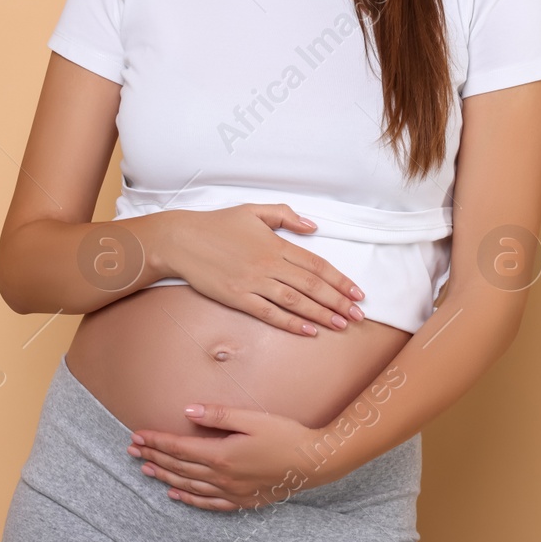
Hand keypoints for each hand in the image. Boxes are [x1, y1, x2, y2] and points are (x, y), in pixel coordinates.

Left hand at [127, 405, 336, 509]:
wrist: (312, 462)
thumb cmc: (284, 434)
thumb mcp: (251, 418)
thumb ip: (218, 415)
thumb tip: (188, 411)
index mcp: (221, 455)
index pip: (179, 448)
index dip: (156, 441)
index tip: (138, 434)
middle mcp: (222, 477)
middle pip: (179, 466)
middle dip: (153, 456)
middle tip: (132, 449)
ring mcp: (231, 491)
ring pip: (189, 485)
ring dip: (165, 476)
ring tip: (146, 469)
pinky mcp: (242, 500)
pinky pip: (208, 503)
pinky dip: (189, 499)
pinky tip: (176, 494)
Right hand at [153, 204, 366, 336]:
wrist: (182, 240)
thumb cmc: (218, 224)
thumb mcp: (254, 210)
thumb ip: (286, 216)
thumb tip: (314, 227)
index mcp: (275, 244)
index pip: (316, 264)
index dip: (340, 280)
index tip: (357, 292)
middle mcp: (268, 264)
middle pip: (311, 285)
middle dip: (338, 302)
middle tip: (358, 315)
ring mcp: (252, 282)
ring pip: (295, 301)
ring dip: (321, 314)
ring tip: (341, 325)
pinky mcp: (237, 297)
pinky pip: (269, 313)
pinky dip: (290, 323)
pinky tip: (308, 330)